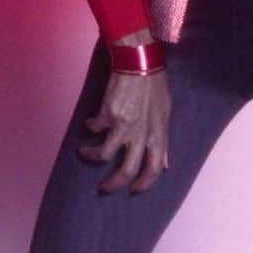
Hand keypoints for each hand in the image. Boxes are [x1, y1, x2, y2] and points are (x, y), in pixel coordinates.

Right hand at [78, 29, 171, 192]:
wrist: (139, 62)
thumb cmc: (155, 86)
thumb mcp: (166, 114)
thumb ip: (164, 141)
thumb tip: (166, 164)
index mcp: (158, 134)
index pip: (154, 168)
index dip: (144, 184)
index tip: (134, 190)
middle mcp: (141, 133)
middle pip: (127, 169)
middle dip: (113, 183)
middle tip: (104, 188)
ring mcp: (123, 125)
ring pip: (104, 154)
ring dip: (92, 156)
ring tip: (85, 153)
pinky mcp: (107, 115)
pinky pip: (95, 129)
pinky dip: (91, 128)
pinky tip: (90, 124)